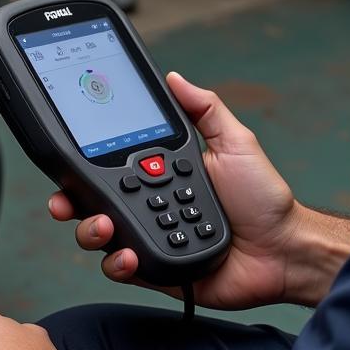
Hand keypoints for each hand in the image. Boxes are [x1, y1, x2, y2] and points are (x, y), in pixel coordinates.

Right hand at [48, 71, 302, 310]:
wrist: (283, 250)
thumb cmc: (264, 199)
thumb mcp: (235, 143)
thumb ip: (205, 109)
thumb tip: (176, 77)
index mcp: (162, 174)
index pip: (112, 166)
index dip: (84, 166)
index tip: (66, 162)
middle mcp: (150, 205)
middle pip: (94, 203)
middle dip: (71, 201)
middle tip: (67, 202)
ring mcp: (151, 238)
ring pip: (100, 237)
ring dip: (90, 231)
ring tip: (104, 227)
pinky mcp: (157, 271)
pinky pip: (123, 270)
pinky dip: (118, 264)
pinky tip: (129, 256)